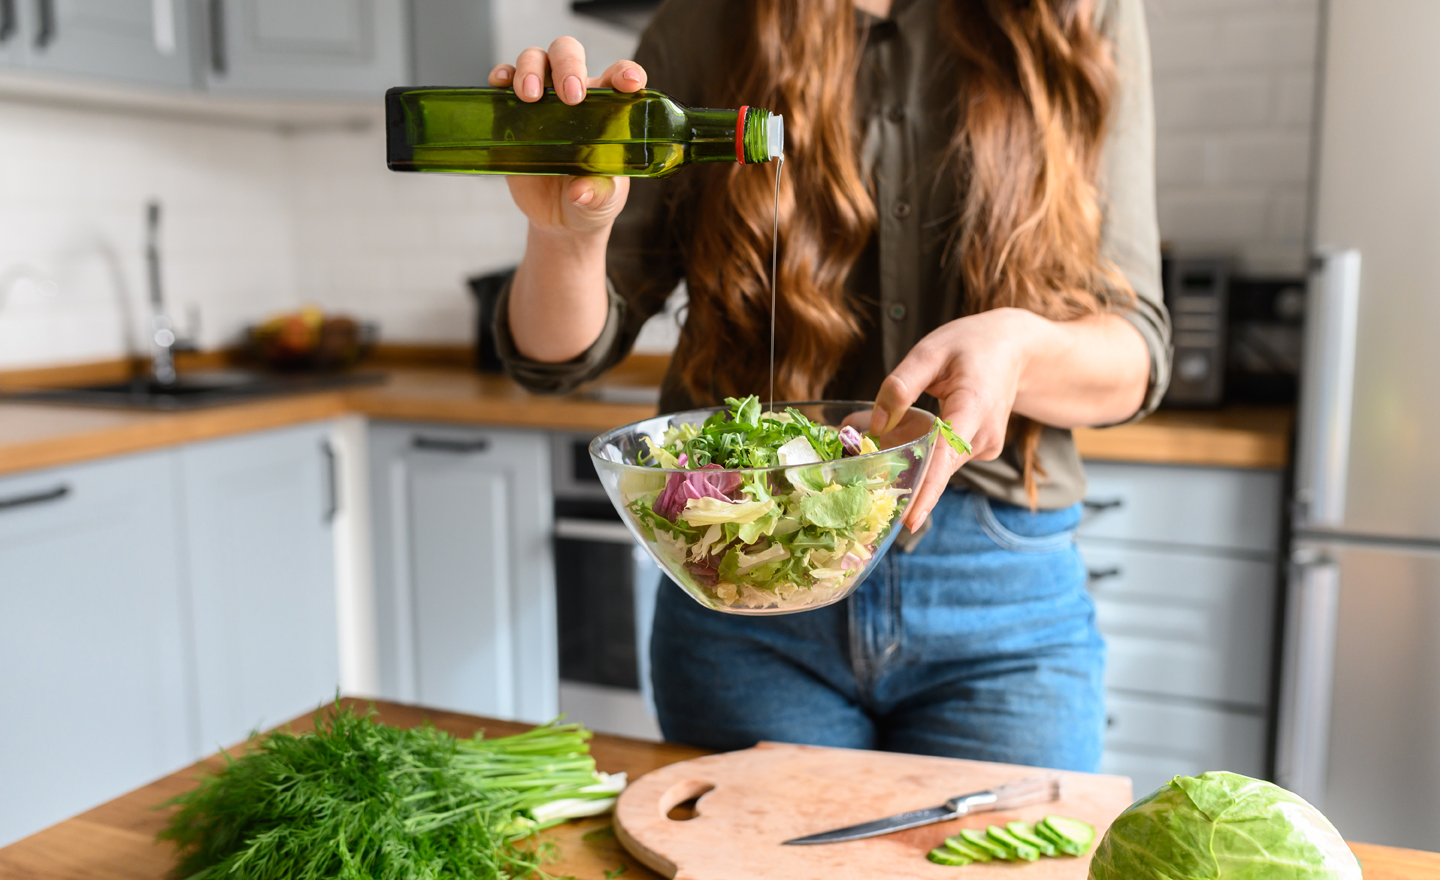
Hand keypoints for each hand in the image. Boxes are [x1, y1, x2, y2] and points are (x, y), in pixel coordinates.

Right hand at [488, 38, 648, 236]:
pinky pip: (504, 80)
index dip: (626, 72)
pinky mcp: (514, 113)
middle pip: (569, 54)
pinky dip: (501, 75)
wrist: (560, 219)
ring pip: (535, 59)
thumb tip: (580, 192)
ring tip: (531, 97)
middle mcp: (575, 96)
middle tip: (571, 96)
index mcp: (606, 110)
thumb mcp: (602, 202)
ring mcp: (543, 101)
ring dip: (531, 69)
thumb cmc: (591, 199)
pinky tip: (501, 85)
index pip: (619, 77)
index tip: (629, 83)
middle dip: (569, 66)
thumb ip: (598, 194)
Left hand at [870, 308, 1043, 530]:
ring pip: (939, 467)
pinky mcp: (982, 449)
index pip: (946, 456)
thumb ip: (901, 385)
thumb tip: (876, 425)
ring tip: (880, 454)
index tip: (910, 521)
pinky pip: (946, 459)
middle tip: (865, 488)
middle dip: (904, 481)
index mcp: (973, 407)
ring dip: (911, 465)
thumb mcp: (930, 351)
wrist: (1014, 348)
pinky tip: (910, 440)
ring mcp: (986, 446)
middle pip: (938, 470)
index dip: (926, 491)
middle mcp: (984, 435)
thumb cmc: (971, 345)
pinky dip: (925, 456)